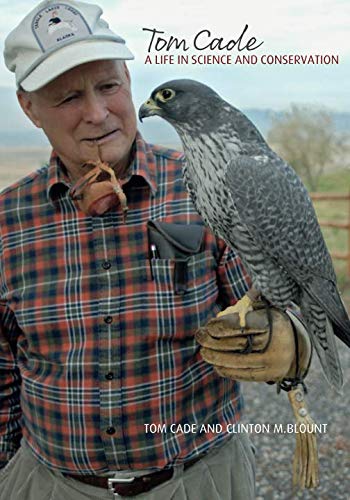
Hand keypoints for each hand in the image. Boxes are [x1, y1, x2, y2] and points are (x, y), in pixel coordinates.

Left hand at [195, 303, 310, 382]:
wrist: (295, 342)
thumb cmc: (270, 321)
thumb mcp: (262, 309)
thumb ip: (242, 309)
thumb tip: (217, 319)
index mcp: (275, 322)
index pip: (244, 325)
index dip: (223, 325)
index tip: (208, 325)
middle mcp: (278, 343)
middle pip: (239, 344)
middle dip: (215, 341)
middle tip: (200, 336)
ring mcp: (276, 362)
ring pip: (240, 361)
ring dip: (217, 357)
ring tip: (204, 352)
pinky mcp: (272, 375)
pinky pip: (246, 375)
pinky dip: (229, 371)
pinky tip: (216, 365)